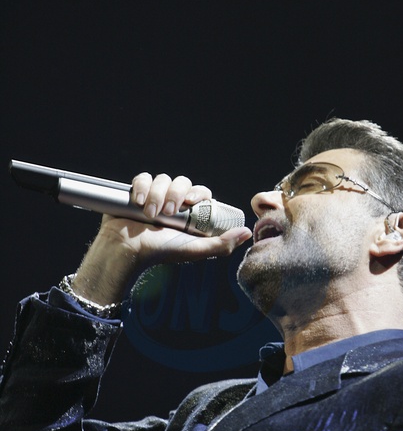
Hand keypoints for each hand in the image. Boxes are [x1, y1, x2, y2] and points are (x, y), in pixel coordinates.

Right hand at [71, 172, 251, 304]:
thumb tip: (247, 232)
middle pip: (182, 181)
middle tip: (169, 212)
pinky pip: (143, 177)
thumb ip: (222, 244)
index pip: (201, 192)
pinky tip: (138, 202)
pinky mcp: (136, 192)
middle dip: (176, 193)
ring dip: (157, 194)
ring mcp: (154, 197)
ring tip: (150, 215)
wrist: (127, 251)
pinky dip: (141, 186)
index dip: (197, 193)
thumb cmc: (161, 253)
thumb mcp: (195, 250)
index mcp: (189, 214)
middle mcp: (173, 203)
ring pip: (162, 178)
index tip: (191, 203)